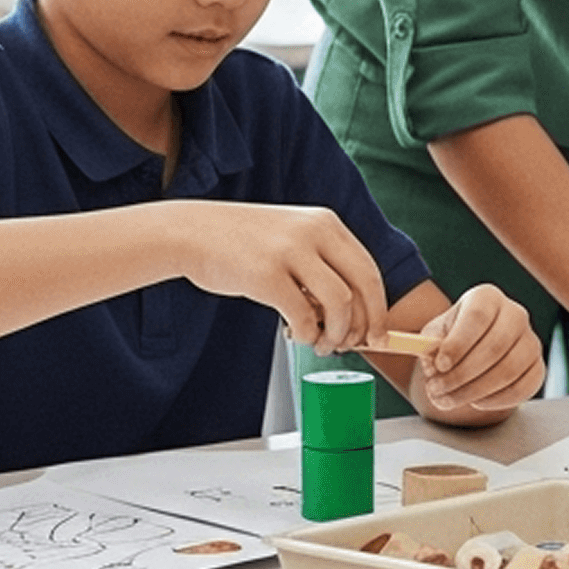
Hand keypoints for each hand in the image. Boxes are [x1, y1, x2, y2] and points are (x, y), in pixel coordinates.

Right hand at [171, 202, 387, 354]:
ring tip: (321, 343)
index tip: (379, 334)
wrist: (189, 232)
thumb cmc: (240, 243)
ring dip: (336, 333)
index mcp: (325, 223)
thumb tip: (352, 315)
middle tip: (355, 345)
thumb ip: (321, 265)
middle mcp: (314, 233)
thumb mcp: (291, 236)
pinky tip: (295, 334)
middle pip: (364, 286)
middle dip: (367, 324)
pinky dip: (305, 333)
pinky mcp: (266, 275)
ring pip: (340, 303)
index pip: (369, 270)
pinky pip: (303, 315)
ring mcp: (290, 252)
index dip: (379, 307)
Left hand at [405, 285, 546, 421]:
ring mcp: (531, 341)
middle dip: (462, 374)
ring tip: (448, 399)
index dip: (458, 344)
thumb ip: (428, 346)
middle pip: (495, 346)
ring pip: (509, 370)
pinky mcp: (538, 367)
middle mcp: (515, 315)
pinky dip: (497, 400)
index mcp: (487, 298)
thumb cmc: (452, 339)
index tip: (440, 365)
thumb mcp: (434, 336)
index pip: (478, 317)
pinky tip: (476, 401)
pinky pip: (523, 388)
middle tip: (437, 390)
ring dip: (475, 391)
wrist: (473, 349)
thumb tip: (432, 364)